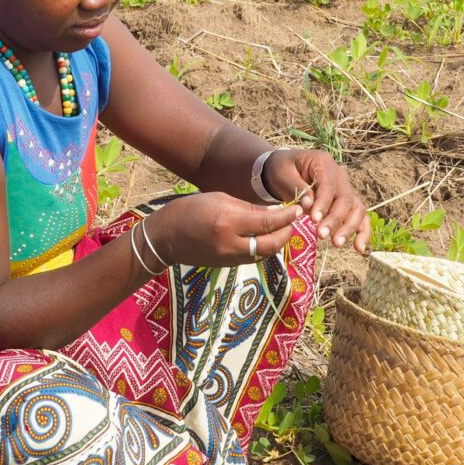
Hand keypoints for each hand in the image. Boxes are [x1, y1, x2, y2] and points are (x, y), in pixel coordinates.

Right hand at [145, 193, 304, 267]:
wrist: (166, 237)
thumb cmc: (191, 210)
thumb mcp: (219, 198)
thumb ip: (248, 207)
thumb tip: (274, 211)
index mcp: (228, 222)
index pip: (267, 222)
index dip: (286, 217)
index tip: (297, 209)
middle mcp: (231, 244)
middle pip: (271, 243)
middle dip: (286, 232)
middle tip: (292, 220)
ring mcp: (229, 258)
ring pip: (265, 253)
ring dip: (278, 242)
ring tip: (282, 228)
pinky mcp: (228, 265)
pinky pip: (253, 257)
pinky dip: (264, 248)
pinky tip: (266, 237)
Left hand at [262, 148, 367, 250]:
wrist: (285, 168)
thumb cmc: (283, 170)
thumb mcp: (283, 174)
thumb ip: (297, 188)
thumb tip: (309, 205)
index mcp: (324, 163)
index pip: (328, 185)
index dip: (323, 203)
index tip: (314, 220)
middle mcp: (340, 175)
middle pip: (345, 198)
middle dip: (335, 219)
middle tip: (321, 235)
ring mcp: (345, 189)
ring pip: (356, 208)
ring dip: (350, 227)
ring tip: (337, 243)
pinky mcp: (347, 203)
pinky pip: (360, 216)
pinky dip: (362, 231)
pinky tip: (359, 248)